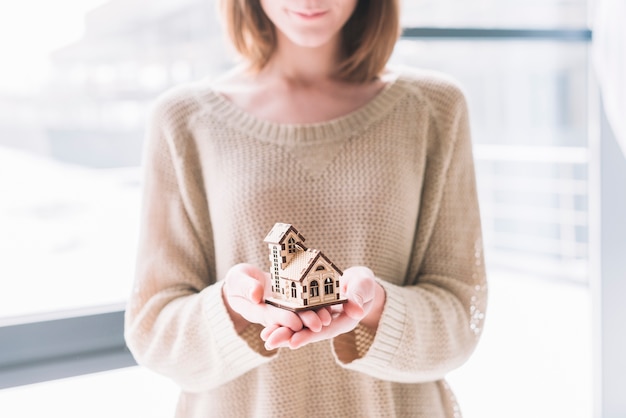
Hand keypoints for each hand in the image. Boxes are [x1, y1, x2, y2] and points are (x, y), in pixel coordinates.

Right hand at [222, 263, 331, 333]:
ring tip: (327, 317)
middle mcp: (273, 312)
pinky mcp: (292, 300)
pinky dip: (316, 303)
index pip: (271, 317)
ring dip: (313, 316)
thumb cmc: (237, 281)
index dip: (282, 319)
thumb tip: (256, 295)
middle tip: (319, 324)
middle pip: (289, 319)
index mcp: (257, 310)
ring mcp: (284, 307)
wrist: (245, 282)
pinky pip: (305, 302)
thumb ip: (245, 286)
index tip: (295, 322)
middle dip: (304, 322)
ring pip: (300, 313)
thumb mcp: (237, 280)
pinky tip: (329, 302)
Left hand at [260, 266, 384, 349]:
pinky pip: (297, 316)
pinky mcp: (312, 311)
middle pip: (308, 332)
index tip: (293, 342)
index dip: (309, 336)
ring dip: (282, 331)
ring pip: (300, 326)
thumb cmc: (364, 284)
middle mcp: (329, 323)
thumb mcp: (364, 287)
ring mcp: (320, 318)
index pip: (325, 331)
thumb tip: (356, 311)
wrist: (359, 283)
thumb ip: (359, 297)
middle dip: (288, 337)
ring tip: (264, 337)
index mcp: (343, 321)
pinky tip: (269, 322)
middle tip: (269, 342)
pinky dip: (284, 319)